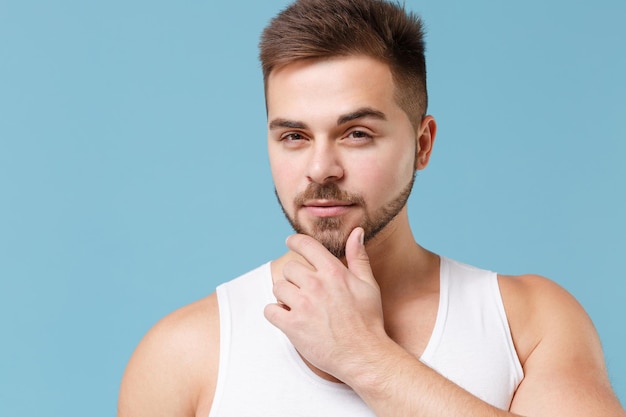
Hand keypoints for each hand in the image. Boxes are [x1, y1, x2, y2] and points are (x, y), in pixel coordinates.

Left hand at [264, 227, 386, 380]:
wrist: (363, 355)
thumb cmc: (368, 320)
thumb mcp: (368, 284)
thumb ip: (358, 257)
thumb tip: (357, 232)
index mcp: (333, 272)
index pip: (305, 245)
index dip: (294, 241)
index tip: (290, 242)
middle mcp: (315, 285)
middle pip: (289, 268)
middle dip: (294, 278)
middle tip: (304, 289)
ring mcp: (302, 306)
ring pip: (277, 287)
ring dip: (284, 295)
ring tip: (297, 305)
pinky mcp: (292, 326)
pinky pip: (270, 310)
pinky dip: (275, 313)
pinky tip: (287, 317)